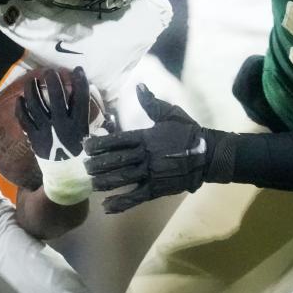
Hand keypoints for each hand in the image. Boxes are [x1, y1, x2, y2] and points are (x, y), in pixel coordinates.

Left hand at [14, 67, 91, 205]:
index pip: (81, 98)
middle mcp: (62, 125)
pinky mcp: (34, 138)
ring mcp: (47, 131)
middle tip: (50, 71)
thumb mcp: (94, 143)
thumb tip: (105, 116)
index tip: (78, 70)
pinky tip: (20, 99)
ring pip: (36, 105)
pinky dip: (21, 109)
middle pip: (56, 96)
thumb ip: (96, 127)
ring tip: (31, 81)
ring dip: (33, 90)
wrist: (66, 181)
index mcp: (79, 125)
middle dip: (53, 80)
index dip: (80, 81)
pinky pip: (24, 120)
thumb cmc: (83, 162)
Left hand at [84, 85, 210, 213]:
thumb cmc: (188, 133)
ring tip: (92, 184)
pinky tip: (106, 206)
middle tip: (85, 167)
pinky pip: (136, 197)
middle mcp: (145, 156)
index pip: (118, 140)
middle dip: (98, 164)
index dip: (100, 144)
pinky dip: (121, 203)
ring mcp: (150, 174)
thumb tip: (139, 86)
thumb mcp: (170, 113)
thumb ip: (151, 103)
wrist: (208, 155)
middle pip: (116, 161)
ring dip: (105, 182)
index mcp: (146, 137)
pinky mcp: (156, 189)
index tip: (86, 146)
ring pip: (122, 179)